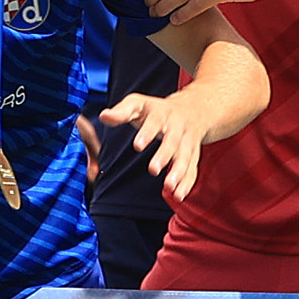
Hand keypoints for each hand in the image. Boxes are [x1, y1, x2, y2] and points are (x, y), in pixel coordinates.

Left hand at [101, 88, 227, 199]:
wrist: (194, 110)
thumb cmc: (157, 110)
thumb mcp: (139, 104)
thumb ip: (122, 111)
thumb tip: (104, 115)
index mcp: (162, 113)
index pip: (155, 121)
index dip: (147, 133)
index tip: (137, 146)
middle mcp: (178, 127)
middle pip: (173, 141)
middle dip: (164, 155)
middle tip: (153, 169)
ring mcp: (188, 141)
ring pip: (186, 156)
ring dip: (179, 172)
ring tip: (169, 187)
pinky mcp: (193, 155)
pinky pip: (192, 169)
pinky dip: (186, 183)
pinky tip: (178, 195)